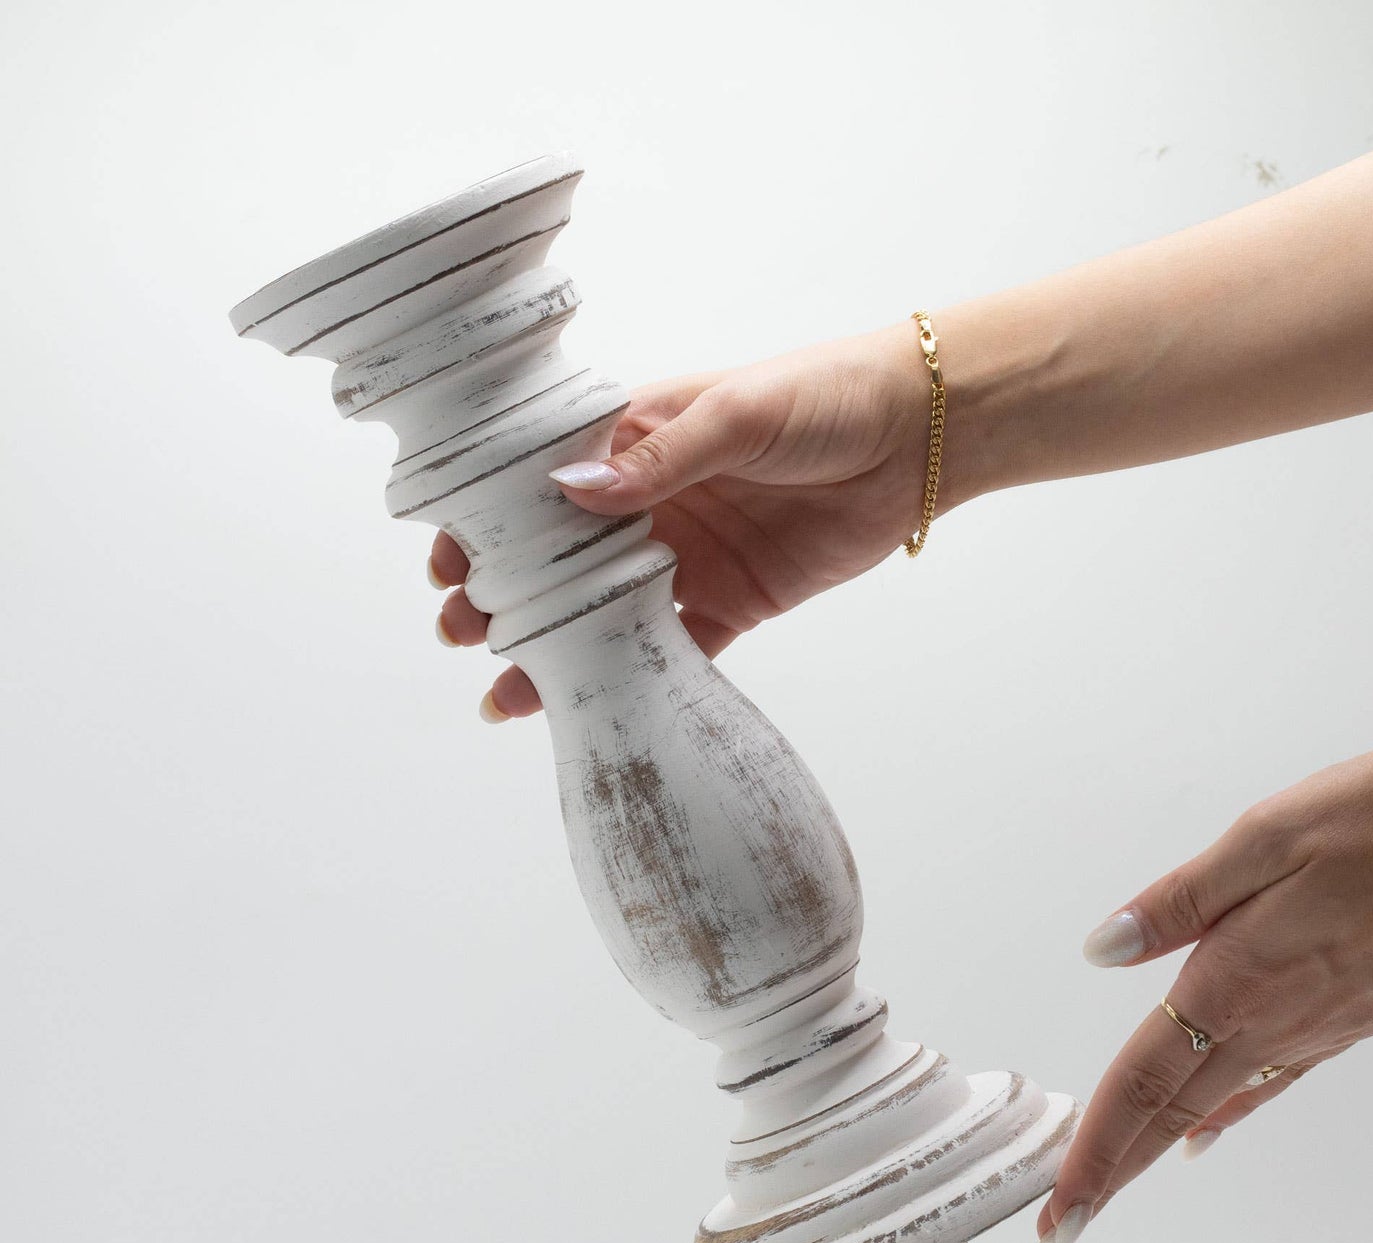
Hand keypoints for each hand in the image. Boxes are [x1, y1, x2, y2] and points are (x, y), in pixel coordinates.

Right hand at [427, 320, 941, 717]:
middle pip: (558, 556)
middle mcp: (649, 502)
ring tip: (504, 688)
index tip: (447, 557)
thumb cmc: (822, 398)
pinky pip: (671, 650)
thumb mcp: (735, 413)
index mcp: (634, 440)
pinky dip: (630, 680)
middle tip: (462, 628)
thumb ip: (659, 457)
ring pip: (601, 613)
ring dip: (554, 647)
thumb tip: (572, 493)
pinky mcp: (730, 603)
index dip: (488, 521)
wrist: (917, 438)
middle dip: (506, 592)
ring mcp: (686, 557)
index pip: (539, 483)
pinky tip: (586, 705)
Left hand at [1036, 744, 1372, 1242]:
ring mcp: (1312, 1028)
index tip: (1060, 1206)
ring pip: (1212, 1103)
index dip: (1097, 1148)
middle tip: (1064, 1227)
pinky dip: (1223, 1115)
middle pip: (1171, 1111)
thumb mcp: (1266, 836)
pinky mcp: (1347, 1020)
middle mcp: (1271, 1018)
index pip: (1144, 1081)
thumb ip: (1179, 901)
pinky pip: (1269, 1083)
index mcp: (1235, 975)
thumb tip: (1104, 947)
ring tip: (1111, 1183)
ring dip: (1154, 1148)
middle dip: (1112, 1173)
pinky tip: (1202, 1134)